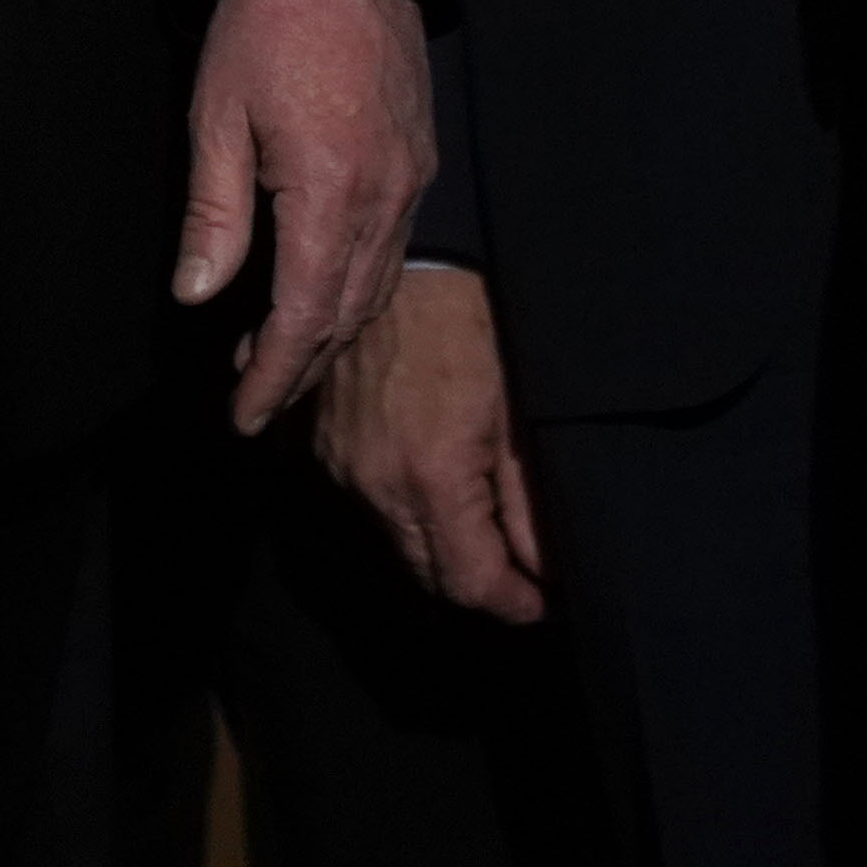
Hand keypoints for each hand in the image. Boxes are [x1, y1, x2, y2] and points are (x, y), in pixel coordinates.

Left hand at [174, 0, 434, 432]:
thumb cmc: (269, 24)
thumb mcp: (217, 116)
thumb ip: (214, 213)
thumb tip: (196, 294)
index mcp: (329, 193)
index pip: (302, 317)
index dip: (272, 375)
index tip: (244, 417)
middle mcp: (383, 198)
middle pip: (345, 315)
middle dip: (299, 366)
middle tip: (253, 400)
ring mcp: (409, 180)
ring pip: (373, 287)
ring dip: (327, 330)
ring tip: (275, 354)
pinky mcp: (417, 158)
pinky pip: (391, 248)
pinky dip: (354, 286)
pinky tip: (319, 287)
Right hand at [313, 266, 543, 622]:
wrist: (409, 261)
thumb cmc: (475, 324)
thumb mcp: (519, 413)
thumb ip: (529, 502)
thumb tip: (547, 568)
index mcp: (431, 478)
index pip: (469, 582)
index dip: (512, 603)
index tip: (541, 604)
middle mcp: (374, 484)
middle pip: (427, 576)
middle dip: (476, 585)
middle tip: (520, 576)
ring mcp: (339, 466)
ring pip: (394, 543)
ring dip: (438, 549)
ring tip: (483, 528)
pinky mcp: (319, 445)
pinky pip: (366, 504)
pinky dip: (403, 512)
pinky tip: (435, 487)